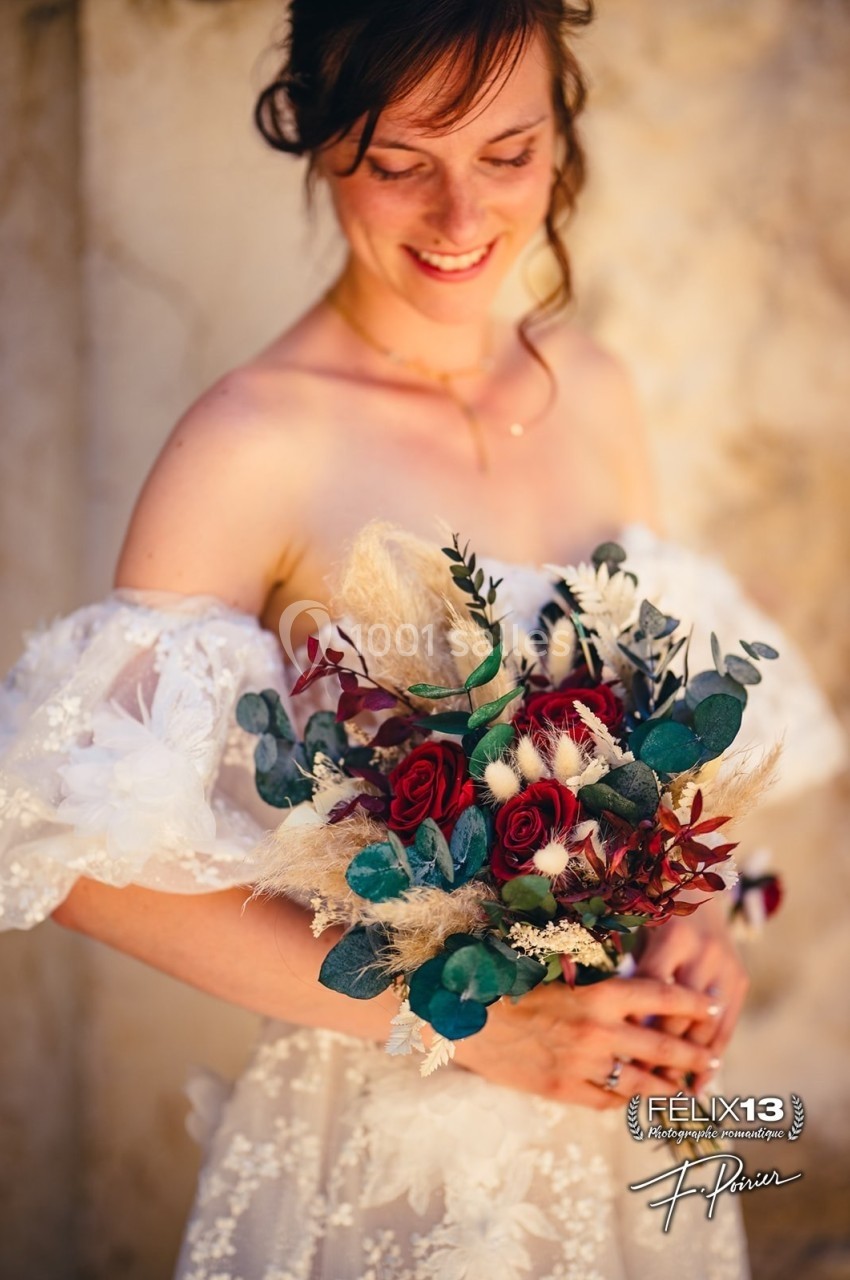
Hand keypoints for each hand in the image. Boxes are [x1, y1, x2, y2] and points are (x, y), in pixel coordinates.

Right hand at [452, 976, 721, 1108]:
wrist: (465, 1016)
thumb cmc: (510, 984)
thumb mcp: (558, 974)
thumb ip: (598, 985)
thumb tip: (636, 991)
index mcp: (597, 993)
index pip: (658, 997)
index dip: (689, 1004)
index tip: (709, 1008)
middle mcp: (596, 1031)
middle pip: (659, 1047)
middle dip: (691, 1055)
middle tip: (712, 1060)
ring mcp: (580, 1064)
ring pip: (639, 1082)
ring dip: (668, 1088)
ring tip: (686, 1091)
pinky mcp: (562, 1089)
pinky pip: (607, 1100)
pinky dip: (626, 1101)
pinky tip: (637, 1100)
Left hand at [633, 900, 748, 1093]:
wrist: (700, 890)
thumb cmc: (655, 914)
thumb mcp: (638, 930)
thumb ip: (630, 973)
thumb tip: (614, 1027)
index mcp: (673, 937)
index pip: (652, 990)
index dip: (635, 1022)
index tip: (617, 1052)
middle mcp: (705, 953)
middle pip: (681, 1014)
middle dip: (661, 1051)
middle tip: (640, 1082)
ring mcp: (727, 968)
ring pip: (707, 1026)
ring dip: (688, 1063)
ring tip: (667, 1092)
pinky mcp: (740, 980)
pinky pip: (727, 1027)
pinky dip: (712, 1058)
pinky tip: (697, 1085)